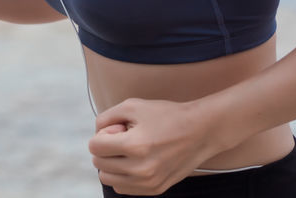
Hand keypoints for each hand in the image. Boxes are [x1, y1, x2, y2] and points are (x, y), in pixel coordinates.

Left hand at [89, 98, 220, 195]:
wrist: (200, 131)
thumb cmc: (166, 116)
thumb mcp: (132, 105)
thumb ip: (105, 117)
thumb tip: (95, 133)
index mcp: (135, 146)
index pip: (94, 148)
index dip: (101, 135)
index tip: (117, 129)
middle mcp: (141, 169)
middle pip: (99, 164)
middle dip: (105, 149)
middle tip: (124, 138)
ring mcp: (149, 182)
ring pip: (108, 179)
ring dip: (111, 164)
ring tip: (129, 151)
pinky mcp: (156, 189)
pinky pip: (123, 188)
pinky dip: (123, 176)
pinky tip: (135, 161)